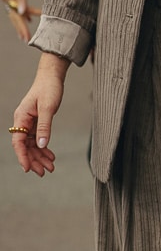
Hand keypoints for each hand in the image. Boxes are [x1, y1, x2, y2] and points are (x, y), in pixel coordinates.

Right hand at [1, 0, 40, 41]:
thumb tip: (24, 13)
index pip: (16, 16)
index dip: (22, 27)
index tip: (27, 37)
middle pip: (15, 16)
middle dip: (21, 28)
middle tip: (27, 40)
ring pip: (17, 12)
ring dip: (23, 21)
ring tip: (27, 33)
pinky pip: (19, 5)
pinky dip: (25, 12)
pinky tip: (30, 17)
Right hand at [11, 53, 67, 175]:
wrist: (52, 77)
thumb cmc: (49, 88)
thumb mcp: (48, 108)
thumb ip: (45, 127)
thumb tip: (41, 145)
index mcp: (21, 118)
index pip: (18, 142)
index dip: (22, 156)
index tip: (28, 168)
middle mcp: (22, 122)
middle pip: (25, 146)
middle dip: (34, 160)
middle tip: (44, 172)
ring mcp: (29, 123)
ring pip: (32, 144)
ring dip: (40, 156)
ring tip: (50, 167)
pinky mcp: (36, 122)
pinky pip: (38, 139)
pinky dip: (44, 148)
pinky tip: (50, 156)